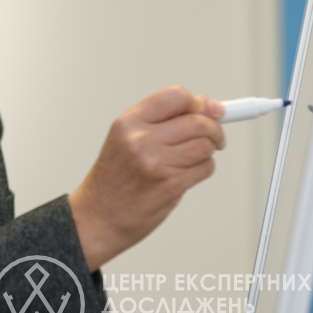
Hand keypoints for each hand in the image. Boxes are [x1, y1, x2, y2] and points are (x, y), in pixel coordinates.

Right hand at [67, 85, 224, 271]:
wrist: (98, 216)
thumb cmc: (113, 179)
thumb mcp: (125, 138)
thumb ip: (160, 121)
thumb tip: (206, 107)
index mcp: (128, 122)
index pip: (176, 96)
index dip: (199, 103)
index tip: (211, 110)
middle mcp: (141, 138)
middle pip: (198, 121)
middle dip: (214, 129)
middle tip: (214, 136)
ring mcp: (157, 162)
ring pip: (205, 145)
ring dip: (207, 151)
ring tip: (192, 158)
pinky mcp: (171, 184)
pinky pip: (205, 168)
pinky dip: (202, 169)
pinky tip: (185, 174)